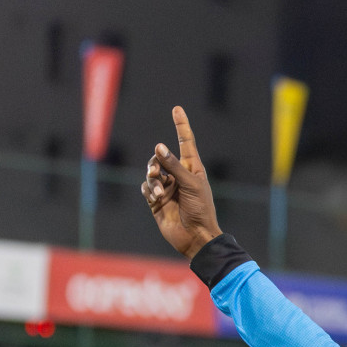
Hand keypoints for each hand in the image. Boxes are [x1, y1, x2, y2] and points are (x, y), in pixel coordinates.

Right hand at [141, 106, 222, 258]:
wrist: (195, 237)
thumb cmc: (201, 210)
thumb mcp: (191, 185)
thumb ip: (174, 165)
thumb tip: (159, 146)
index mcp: (192, 169)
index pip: (185, 142)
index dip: (181, 126)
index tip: (177, 109)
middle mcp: (178, 176)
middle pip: (160, 158)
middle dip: (155, 162)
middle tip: (156, 171)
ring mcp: (167, 188)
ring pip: (150, 173)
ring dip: (152, 181)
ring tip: (159, 194)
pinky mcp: (156, 201)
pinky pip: (146, 188)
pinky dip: (149, 191)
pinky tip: (155, 199)